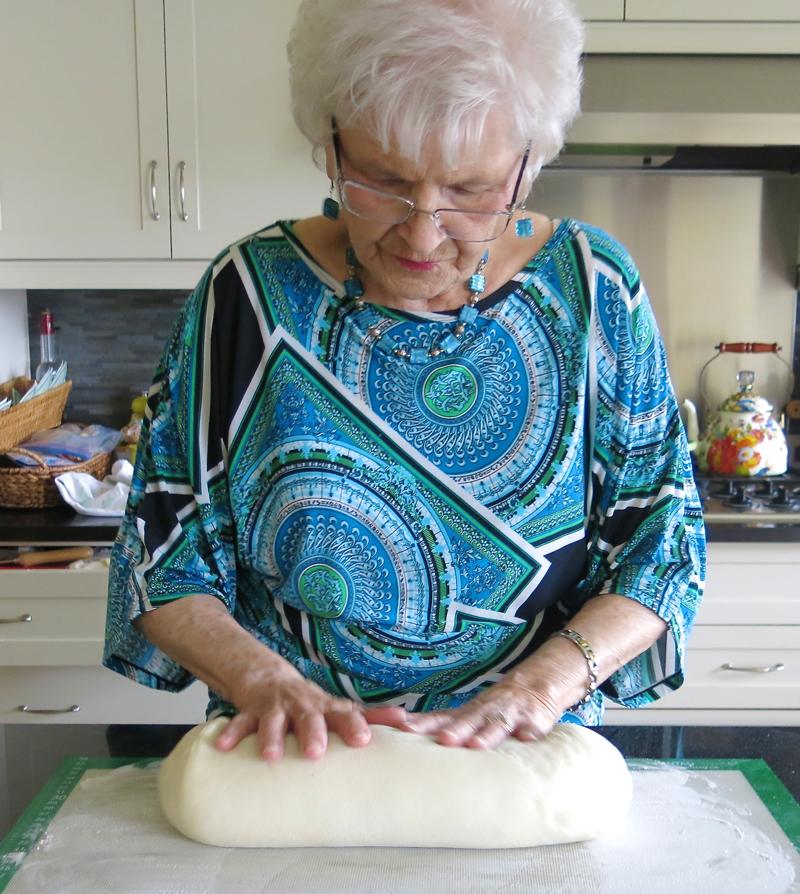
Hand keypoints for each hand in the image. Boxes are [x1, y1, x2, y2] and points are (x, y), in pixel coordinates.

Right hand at [214, 666, 408, 760]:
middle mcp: (302, 705)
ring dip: (272, 736)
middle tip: (316, 752)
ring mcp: (276, 707)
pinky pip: (239, 721)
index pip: (344, 715)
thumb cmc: (311, 703)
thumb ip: (371, 716)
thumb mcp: (339, 708)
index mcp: (326, 708)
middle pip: (310, 717)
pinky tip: (223, 748)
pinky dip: (232, 733)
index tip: (364, 741)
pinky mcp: (250, 710)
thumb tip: (408, 722)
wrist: (268, 677)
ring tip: (272, 755)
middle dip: (313, 733)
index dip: (354, 726)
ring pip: (274, 720)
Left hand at [378, 636, 591, 748]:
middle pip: (468, 720)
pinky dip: (529, 735)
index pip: (442, 717)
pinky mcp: (535, 723)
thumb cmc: (497, 708)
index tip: (405, 730)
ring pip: (497, 724)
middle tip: (442, 740)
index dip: (425, 723)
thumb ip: (446, 726)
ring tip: (475, 745)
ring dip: (486, 734)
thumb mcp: (472, 714)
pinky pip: (532, 730)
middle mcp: (487, 711)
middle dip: (455, 731)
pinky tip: (526, 741)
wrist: (540, 684)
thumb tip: (404, 734)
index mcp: (469, 713)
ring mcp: (511, 715)